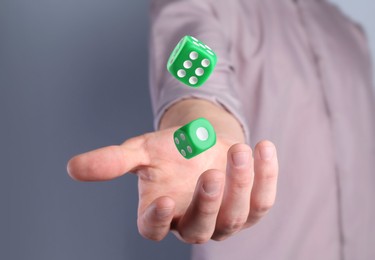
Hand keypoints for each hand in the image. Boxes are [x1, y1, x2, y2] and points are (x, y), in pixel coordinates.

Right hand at [67, 128, 277, 242]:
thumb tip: (72, 167)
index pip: (155, 229)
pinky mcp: (251, 206)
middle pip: (202, 228)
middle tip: (211, 173)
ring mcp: (226, 218)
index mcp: (163, 213)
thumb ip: (111, 162)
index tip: (161, 200)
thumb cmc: (168, 151)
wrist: (200, 142)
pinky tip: (263, 147)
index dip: (158, 220)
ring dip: (240, 185)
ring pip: (236, 216)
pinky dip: (266, 175)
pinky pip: (262, 199)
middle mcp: (194, 222)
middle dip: (208, 203)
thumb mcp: (140, 151)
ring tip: (239, 150)